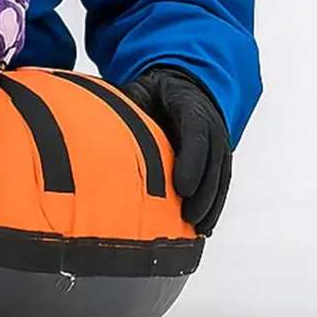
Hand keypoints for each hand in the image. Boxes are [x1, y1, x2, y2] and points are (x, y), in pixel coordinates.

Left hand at [125, 65, 231, 234]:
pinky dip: (214, 205)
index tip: (181, 188)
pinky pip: (221, 184)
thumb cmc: (152, 93)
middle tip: (187, 218)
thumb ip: (126, 104)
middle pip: (213, 161)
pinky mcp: (220, 159)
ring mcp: (219, 143)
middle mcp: (211, 124)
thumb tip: (95, 119)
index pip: (196, 132)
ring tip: (197, 229)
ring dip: (211, 204)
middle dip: (203, 191)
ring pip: (220, 176)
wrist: (183, 86)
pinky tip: (204, 228)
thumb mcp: (139, 91)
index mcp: (189, 104)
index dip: (191, 161)